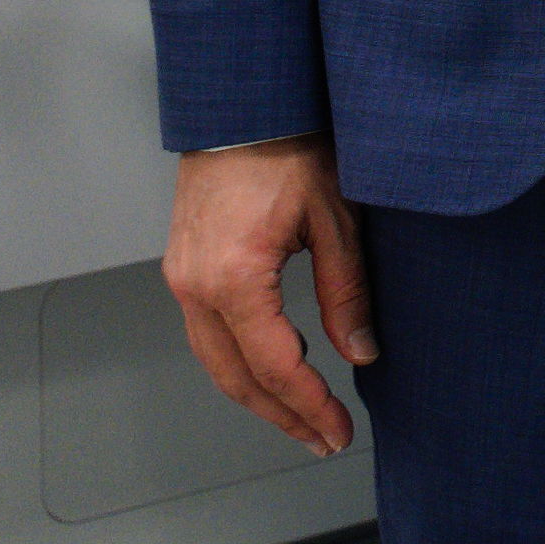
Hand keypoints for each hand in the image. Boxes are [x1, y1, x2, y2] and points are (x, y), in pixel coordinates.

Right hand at [165, 135, 375, 452]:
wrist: (244, 103)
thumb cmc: (289, 147)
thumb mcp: (335, 220)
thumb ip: (346, 292)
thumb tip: (361, 353)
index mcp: (234, 278)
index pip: (273, 367)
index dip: (309, 406)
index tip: (337, 431)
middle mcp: (196, 285)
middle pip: (236, 377)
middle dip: (281, 416)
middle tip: (321, 440)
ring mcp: (183, 276)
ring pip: (215, 361)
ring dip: (256, 396)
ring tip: (299, 419)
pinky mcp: (184, 265)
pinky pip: (206, 333)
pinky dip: (238, 363)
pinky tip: (268, 372)